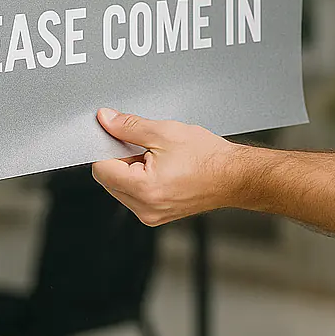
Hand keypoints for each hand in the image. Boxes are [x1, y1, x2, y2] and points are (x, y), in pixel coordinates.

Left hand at [92, 108, 243, 224]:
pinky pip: (135, 196)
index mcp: (143, 188)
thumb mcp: (164, 132)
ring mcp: (151, 215)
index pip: (101, 169)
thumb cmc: (208, 157)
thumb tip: (106, 119)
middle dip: (120, 160)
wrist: (233, 175)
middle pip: (109, 180)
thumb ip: (128, 125)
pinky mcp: (157, 216)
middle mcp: (144, 208)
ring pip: (120, 188)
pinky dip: (141, 181)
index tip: (119, 137)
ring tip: (159, 160)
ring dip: (130, 171)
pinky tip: (162, 170)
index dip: (108, 148)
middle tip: (147, 148)